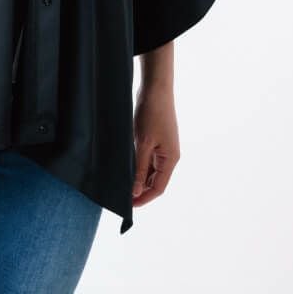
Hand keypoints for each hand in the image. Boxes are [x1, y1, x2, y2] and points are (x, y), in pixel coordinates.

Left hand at [131, 84, 179, 206]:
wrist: (155, 88)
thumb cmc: (152, 113)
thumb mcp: (143, 143)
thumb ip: (140, 168)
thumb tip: (137, 190)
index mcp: (170, 159)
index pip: (158, 188)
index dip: (144, 198)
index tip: (128, 205)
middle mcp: (169, 155)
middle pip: (155, 180)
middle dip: (140, 189)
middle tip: (121, 194)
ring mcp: (163, 147)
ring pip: (150, 169)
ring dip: (138, 176)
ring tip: (122, 181)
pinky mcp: (156, 138)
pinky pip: (148, 158)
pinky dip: (138, 164)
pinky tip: (126, 165)